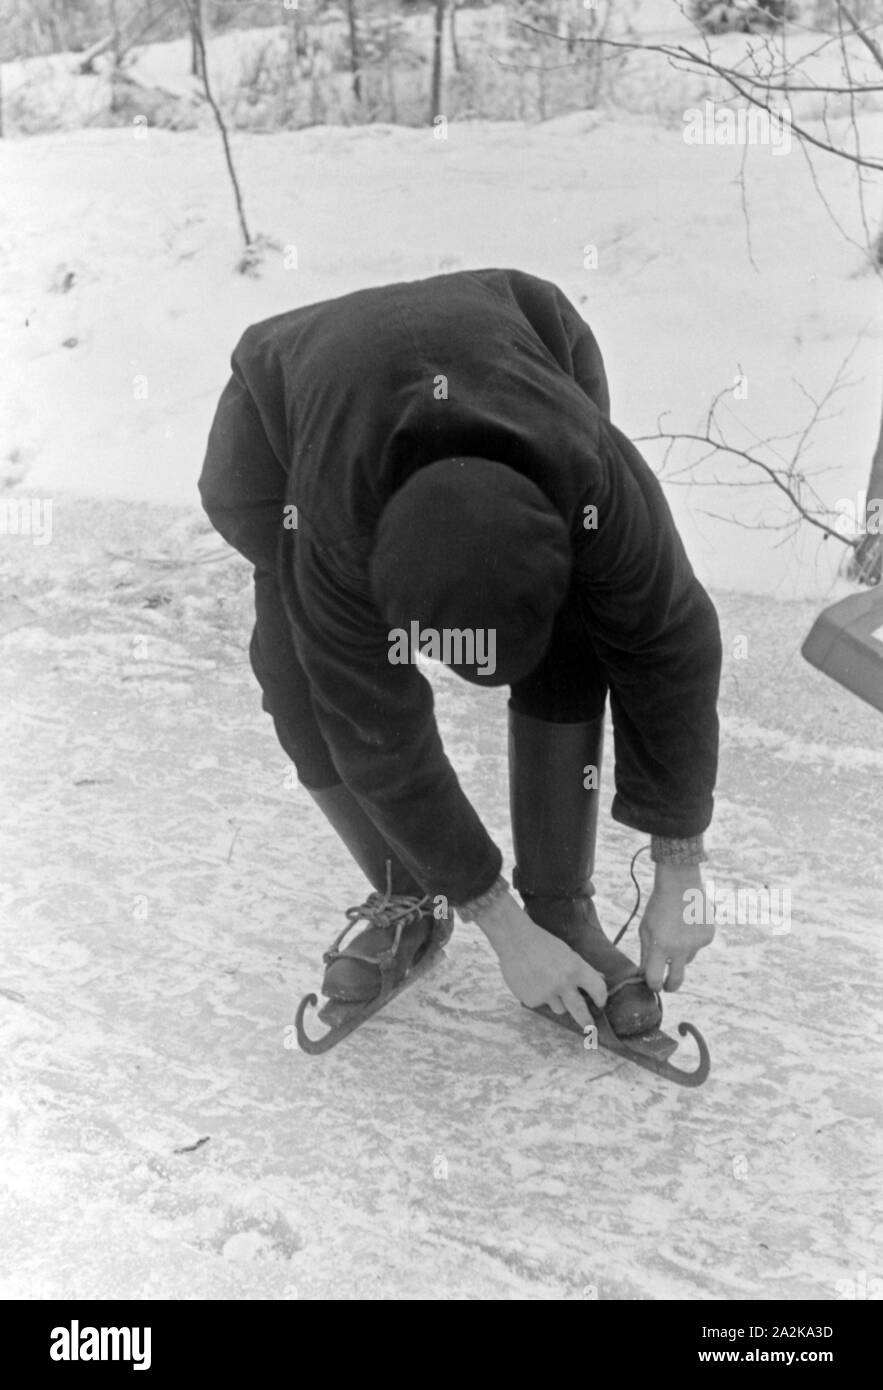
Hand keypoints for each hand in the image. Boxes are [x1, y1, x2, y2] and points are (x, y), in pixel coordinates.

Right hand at [472, 889, 606, 1029]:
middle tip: (591, 1028)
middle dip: (587, 1021)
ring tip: (545, 982)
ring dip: (557, 1001)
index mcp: (575, 969)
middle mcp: (562, 984)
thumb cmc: (543, 944)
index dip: (601, 998)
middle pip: (581, 1012)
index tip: (600, 1003)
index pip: (598, 990)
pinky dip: (538, 996)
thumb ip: (582, 969)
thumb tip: (600, 979)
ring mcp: (546, 994)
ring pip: (559, 1009)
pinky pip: (541, 1004)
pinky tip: (531, 981)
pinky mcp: (531, 1000)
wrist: (515, 940)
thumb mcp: (567, 953)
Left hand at [639, 863, 713, 991]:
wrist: (680, 883)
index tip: (653, 985)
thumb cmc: (658, 906)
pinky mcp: (708, 937)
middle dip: (670, 986)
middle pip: (676, 980)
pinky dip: (693, 940)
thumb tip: (646, 974)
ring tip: (676, 931)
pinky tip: (688, 923)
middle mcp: (680, 948)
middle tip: (667, 986)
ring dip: (681, 954)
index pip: (655, 978)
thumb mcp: (645, 928)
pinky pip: (698, 947)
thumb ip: (646, 953)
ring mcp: (696, 943)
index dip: (653, 985)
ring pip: (687, 959)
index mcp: (660, 946)